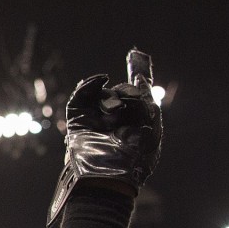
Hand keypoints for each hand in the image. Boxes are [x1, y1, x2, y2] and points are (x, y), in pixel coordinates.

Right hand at [48, 49, 163, 227]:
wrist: (112, 172)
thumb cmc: (136, 151)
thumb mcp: (150, 118)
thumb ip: (144, 95)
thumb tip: (140, 78)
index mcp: (135, 122)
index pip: (135, 92)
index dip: (137, 72)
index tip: (136, 55)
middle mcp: (115, 120)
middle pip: (120, 91)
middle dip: (129, 94)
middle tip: (132, 105)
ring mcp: (96, 120)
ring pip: (102, 94)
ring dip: (112, 98)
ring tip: (116, 112)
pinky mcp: (78, 122)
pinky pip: (81, 98)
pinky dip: (89, 85)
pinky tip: (101, 79)